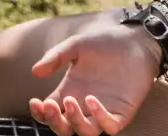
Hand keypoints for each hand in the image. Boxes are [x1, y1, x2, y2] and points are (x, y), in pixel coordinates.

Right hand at [29, 23, 161, 135]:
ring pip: (86, 132)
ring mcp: (103, 111)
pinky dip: (100, 118)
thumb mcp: (75, 45)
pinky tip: (92, 99)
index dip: (40, 113)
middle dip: (54, 121)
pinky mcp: (122, 112)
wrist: (132, 41)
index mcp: (70, 91)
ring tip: (71, 100)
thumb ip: (56, 57)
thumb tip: (35, 72)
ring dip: (75, 121)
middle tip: (49, 105)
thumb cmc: (103, 43)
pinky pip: (110, 126)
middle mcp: (84, 105)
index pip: (51, 112)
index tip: (34, 101)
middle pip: (65, 128)